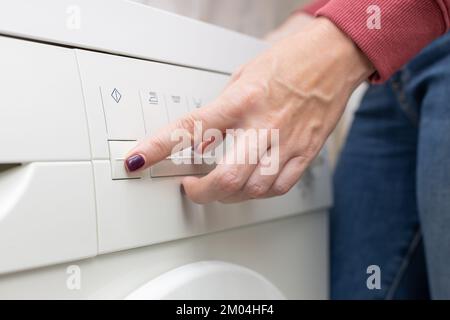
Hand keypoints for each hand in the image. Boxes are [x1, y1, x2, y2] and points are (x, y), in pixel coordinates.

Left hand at [125, 17, 373, 203]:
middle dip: (201, 191)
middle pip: (226, 177)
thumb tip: (202, 136)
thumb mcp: (243, 77)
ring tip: (220, 186)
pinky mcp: (305, 153)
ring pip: (253, 189)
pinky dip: (259, 192)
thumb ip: (222, 110)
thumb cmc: (289, 61)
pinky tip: (251, 184)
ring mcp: (287, 142)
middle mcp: (264, 125)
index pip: (190, 128)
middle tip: (191, 186)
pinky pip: (279, 187)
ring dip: (229, 195)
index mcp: (242, 100)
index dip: (158, 147)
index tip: (139, 159)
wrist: (333, 59)